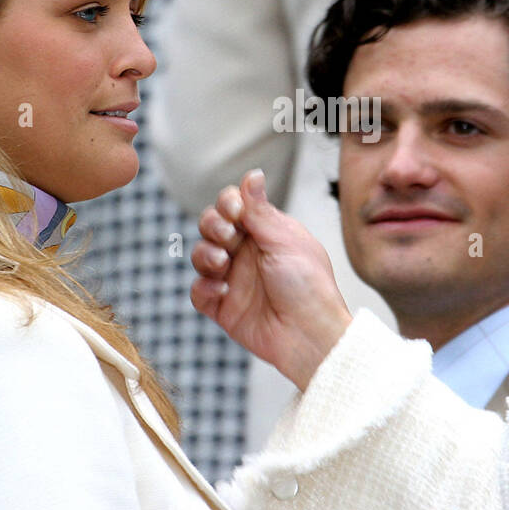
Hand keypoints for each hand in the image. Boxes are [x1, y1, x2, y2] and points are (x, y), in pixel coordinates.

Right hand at [192, 169, 352, 390]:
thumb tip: (253, 174)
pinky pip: (198, 292)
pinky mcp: (222, 307)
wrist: (310, 335)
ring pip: (200, 255)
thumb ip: (260, 210)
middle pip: (211, 226)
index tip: (235, 211)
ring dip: (206, 254)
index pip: (234, 205)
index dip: (228, 203)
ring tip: (223, 263)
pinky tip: (222, 290)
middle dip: (213, 226)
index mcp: (265, 232)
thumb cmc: (309, 286)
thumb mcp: (286, 241)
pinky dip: (204, 287)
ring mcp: (233, 279)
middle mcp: (247, 252)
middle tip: (229, 238)